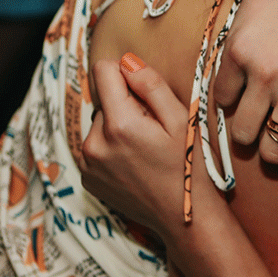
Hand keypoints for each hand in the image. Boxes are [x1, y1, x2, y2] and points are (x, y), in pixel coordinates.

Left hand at [79, 57, 190, 238]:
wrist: (184, 216)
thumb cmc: (189, 165)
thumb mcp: (182, 120)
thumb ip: (152, 85)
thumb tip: (126, 60)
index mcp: (119, 124)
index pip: (104, 71)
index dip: (127, 75)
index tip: (144, 95)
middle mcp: (95, 142)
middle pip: (104, 100)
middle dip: (126, 107)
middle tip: (153, 131)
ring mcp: (88, 163)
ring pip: (99, 124)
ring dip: (117, 129)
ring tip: (145, 150)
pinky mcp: (87, 178)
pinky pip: (95, 148)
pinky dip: (111, 149)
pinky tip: (135, 164)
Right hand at [213, 0, 277, 170]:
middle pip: (273, 152)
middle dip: (272, 147)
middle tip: (272, 130)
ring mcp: (264, 73)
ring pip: (242, 132)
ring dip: (247, 127)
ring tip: (255, 111)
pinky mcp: (236, 55)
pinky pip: (221, 99)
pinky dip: (228, 97)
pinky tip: (242, 83)